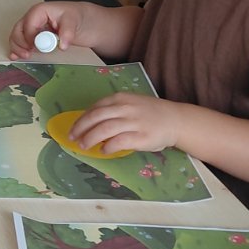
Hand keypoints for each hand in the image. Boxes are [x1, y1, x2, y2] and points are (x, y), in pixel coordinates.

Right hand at [8, 2, 87, 57]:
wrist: (84, 21)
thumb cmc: (78, 17)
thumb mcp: (75, 22)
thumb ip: (68, 32)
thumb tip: (62, 45)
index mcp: (40, 10)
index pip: (29, 25)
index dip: (30, 38)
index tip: (37, 48)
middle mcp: (33, 18)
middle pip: (18, 30)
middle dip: (20, 43)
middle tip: (28, 54)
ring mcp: (32, 27)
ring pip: (16, 36)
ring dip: (17, 47)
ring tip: (24, 56)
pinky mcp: (33, 35)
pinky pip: (20, 41)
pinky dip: (16, 49)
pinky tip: (16, 57)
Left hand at [68, 93, 182, 154]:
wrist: (176, 120)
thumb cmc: (150, 113)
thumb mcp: (130, 104)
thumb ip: (113, 110)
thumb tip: (90, 123)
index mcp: (121, 98)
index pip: (95, 108)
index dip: (81, 119)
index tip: (73, 129)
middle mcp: (126, 108)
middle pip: (96, 117)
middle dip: (81, 129)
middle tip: (73, 138)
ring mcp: (134, 122)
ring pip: (105, 129)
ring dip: (90, 139)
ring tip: (83, 146)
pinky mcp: (141, 137)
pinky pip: (119, 142)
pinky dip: (108, 147)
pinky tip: (103, 150)